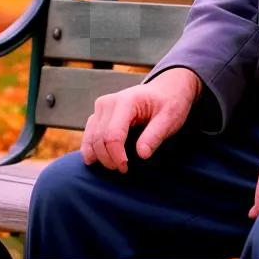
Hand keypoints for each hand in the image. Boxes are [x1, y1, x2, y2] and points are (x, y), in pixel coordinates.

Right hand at [81, 67, 202, 171]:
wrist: (166, 89)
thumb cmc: (169, 103)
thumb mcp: (170, 118)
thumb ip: (155, 135)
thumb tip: (141, 154)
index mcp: (127, 101)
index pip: (113, 135)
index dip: (117, 156)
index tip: (126, 168)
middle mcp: (108, 102)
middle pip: (98, 139)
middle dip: (108, 159)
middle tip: (124, 169)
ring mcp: (101, 107)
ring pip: (90, 139)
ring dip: (99, 157)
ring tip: (116, 165)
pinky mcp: (98, 114)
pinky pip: (88, 136)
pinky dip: (92, 150)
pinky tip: (103, 159)